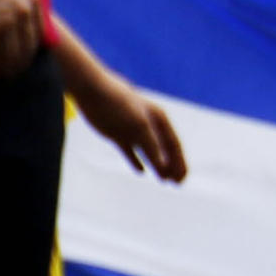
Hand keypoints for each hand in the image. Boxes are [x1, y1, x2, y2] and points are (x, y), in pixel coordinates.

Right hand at [0, 0, 45, 76]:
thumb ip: (22, 2)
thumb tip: (25, 25)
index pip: (38, 35)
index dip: (30, 52)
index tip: (21, 60)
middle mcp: (24, 12)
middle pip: (27, 49)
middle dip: (20, 66)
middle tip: (12, 74)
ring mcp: (6, 22)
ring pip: (12, 57)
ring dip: (6, 71)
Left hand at [71, 59, 188, 182]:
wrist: (93, 91)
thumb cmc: (119, 105)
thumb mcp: (139, 127)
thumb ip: (152, 147)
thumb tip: (164, 168)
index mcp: (158, 119)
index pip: (174, 145)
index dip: (180, 162)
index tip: (181, 178)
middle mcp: (148, 124)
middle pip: (164, 149)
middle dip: (173, 166)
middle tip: (177, 184)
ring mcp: (133, 130)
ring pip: (149, 151)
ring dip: (158, 165)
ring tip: (164, 180)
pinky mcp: (118, 134)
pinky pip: (130, 150)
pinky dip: (136, 161)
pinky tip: (141, 171)